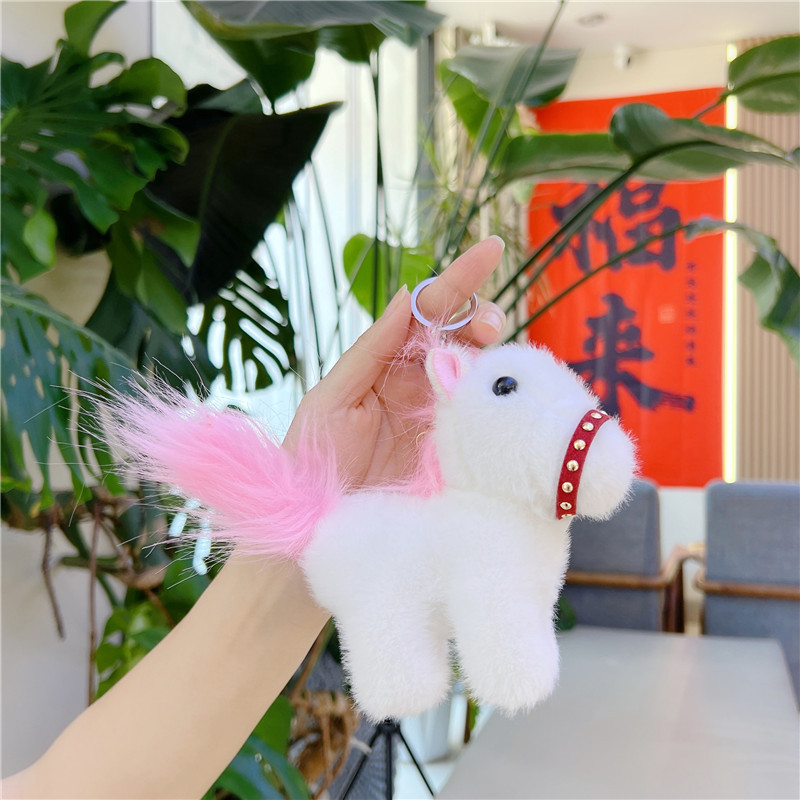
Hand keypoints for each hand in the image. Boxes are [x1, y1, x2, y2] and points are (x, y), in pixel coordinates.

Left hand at [284, 237, 506, 486]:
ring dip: (492, 355)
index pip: (424, 314)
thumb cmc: (311, 459)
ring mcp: (440, 418)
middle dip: (480, 317)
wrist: (315, 526)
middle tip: (489, 326)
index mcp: (384, 366)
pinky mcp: (458, 453)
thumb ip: (371, 350)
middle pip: (461, 337)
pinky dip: (498, 400)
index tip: (490, 249)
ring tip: (494, 355)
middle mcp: (417, 386)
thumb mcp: (333, 399)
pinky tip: (500, 393)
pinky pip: (484, 419)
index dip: (456, 281)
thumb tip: (406, 298)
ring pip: (478, 372)